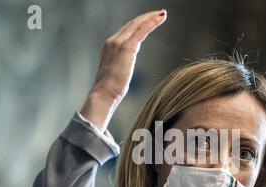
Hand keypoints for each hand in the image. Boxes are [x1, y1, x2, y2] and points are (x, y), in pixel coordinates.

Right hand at [80, 9, 166, 130]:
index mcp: (109, 47)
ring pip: (138, 24)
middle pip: (132, 24)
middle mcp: (113, 41)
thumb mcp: (115, 74)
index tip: (149, 21)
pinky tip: (160, 18)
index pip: (126, 31)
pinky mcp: (127, 47)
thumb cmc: (109, 90)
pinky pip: (142, 30)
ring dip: (151, 17)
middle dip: (146, 17)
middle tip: (159, 13)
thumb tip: (124, 69)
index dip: (138, 24)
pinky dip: (151, 22)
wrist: (103, 94)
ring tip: (163, 14)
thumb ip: (120, 66)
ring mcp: (119, 43)